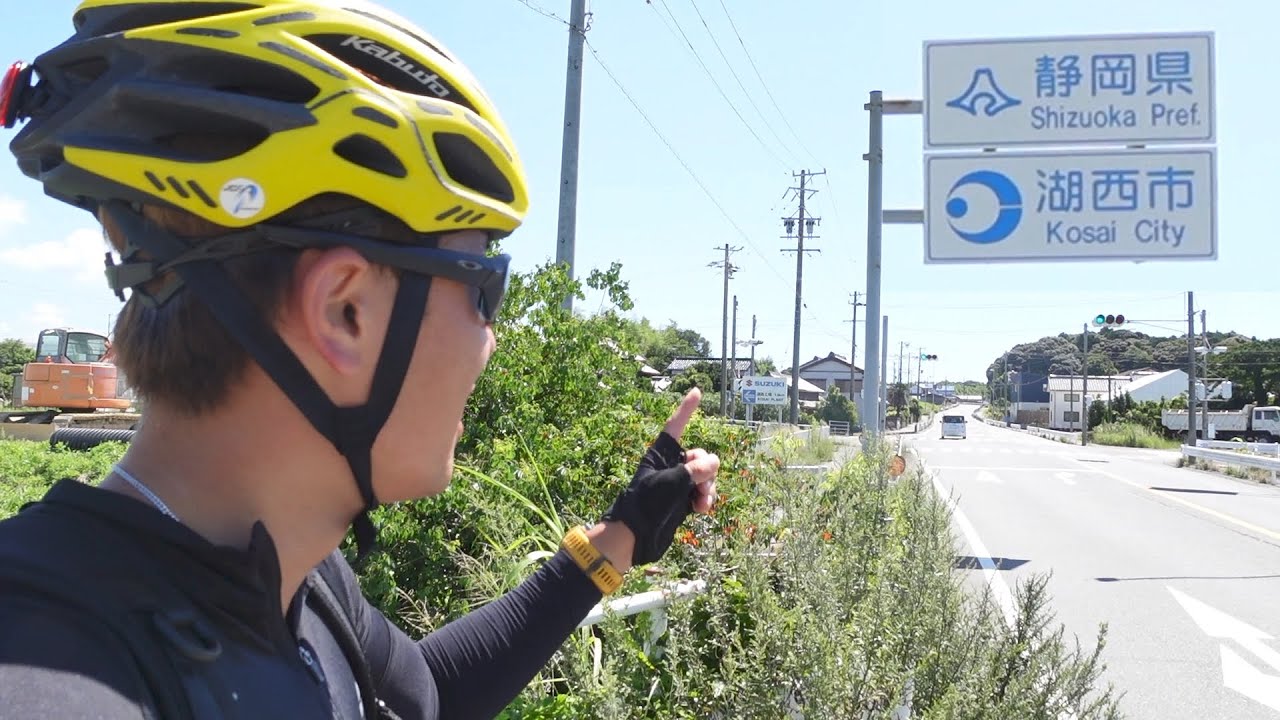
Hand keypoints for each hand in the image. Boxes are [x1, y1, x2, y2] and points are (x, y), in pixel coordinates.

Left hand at [600, 388, 720, 566]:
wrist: (635, 536)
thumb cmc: (645, 504)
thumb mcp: (671, 483)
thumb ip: (695, 471)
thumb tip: (713, 465)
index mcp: (660, 454)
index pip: (676, 426)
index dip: (686, 409)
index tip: (696, 392)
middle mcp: (671, 466)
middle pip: (700, 455)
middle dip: (706, 469)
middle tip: (698, 484)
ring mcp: (678, 483)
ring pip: (705, 476)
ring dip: (708, 487)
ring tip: (701, 501)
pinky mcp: (684, 500)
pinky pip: (703, 492)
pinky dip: (706, 499)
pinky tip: (702, 509)